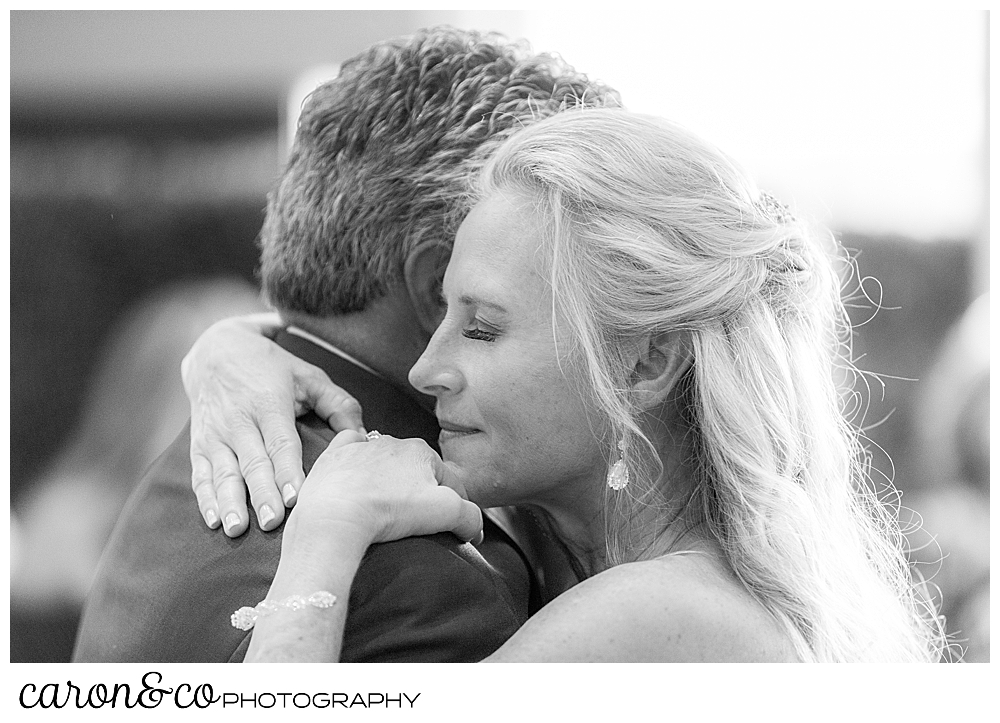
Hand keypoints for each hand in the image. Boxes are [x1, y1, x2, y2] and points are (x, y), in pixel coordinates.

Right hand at [182, 313, 364, 536]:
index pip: (280, 442)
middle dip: (262, 494)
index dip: (288, 470)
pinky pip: (201, 474)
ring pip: (223, 472)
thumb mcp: (308, 375)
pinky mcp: (199, 444)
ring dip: (230, 502)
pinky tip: (215, 520)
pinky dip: (206, 499)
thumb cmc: (271, 367)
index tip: (297, 497)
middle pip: (252, 462)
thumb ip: (338, 404)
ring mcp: (215, 433)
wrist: (216, 349)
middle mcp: (239, 419)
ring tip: (237, 529)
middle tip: (273, 523)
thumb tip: (362, 436)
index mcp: (268, 402)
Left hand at [290, 432, 483, 548]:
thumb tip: (474, 526)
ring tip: (384, 508)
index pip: (449, 481)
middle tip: (415, 523)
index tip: (455, 530)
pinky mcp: (334, 456)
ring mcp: (361, 447)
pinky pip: (350, 451)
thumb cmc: (389, 510)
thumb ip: (470, 517)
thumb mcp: (446, 514)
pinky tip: (356, 479)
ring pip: (384, 461)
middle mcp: (393, 442)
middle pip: (416, 471)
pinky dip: (355, 462)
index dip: (456, 508)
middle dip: (420, 492)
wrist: (334, 516)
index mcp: (422, 451)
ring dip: (388, 480)